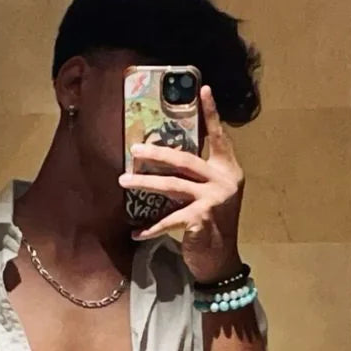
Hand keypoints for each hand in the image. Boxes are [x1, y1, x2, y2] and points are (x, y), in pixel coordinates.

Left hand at [118, 87, 244, 284]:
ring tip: (123, 182)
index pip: (218, 137)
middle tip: (134, 150)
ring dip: (144, 184)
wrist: (221, 262)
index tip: (203, 88)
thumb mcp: (211, 195)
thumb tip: (166, 156)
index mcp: (227, 170)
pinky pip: (168, 220)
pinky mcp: (201, 220)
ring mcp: (213, 200)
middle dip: (156, 153)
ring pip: (171, 186)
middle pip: (184, 160)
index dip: (211, 113)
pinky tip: (135, 233)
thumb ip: (197, 176)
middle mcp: (223, 181)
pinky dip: (150, 228)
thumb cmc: (212, 226)